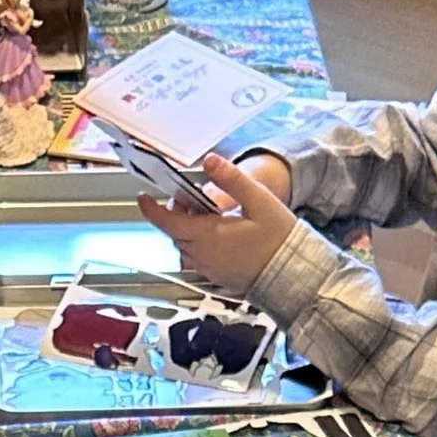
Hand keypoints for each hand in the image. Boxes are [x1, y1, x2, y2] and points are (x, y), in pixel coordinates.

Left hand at [137, 152, 297, 293]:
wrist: (292, 275)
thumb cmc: (279, 241)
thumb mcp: (259, 201)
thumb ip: (232, 179)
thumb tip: (211, 161)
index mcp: (208, 236)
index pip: (169, 222)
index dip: (152, 209)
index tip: (143, 197)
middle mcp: (202, 255)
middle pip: (176, 231)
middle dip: (177, 213)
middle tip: (191, 196)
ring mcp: (208, 268)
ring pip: (185, 244)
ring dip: (188, 228)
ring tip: (209, 213)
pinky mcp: (215, 275)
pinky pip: (197, 256)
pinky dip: (198, 241)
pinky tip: (219, 231)